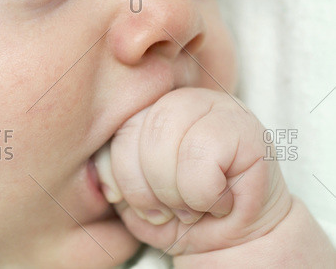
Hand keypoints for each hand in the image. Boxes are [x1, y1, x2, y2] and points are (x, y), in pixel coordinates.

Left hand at [99, 88, 290, 254]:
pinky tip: (220, 202)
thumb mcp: (132, 197)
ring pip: (165, 137)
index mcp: (148, 107)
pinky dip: (203, 195)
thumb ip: (111, 173)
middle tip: (164, 211)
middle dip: (142, 186)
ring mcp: (217, 106)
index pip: (112, 125)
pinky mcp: (246, 128)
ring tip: (192, 207)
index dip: (115, 171)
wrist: (236, 244)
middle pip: (134, 129)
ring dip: (173, 192)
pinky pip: (201, 158)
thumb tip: (96, 171)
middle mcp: (180, 98)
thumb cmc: (181, 217)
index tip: (130, 201)